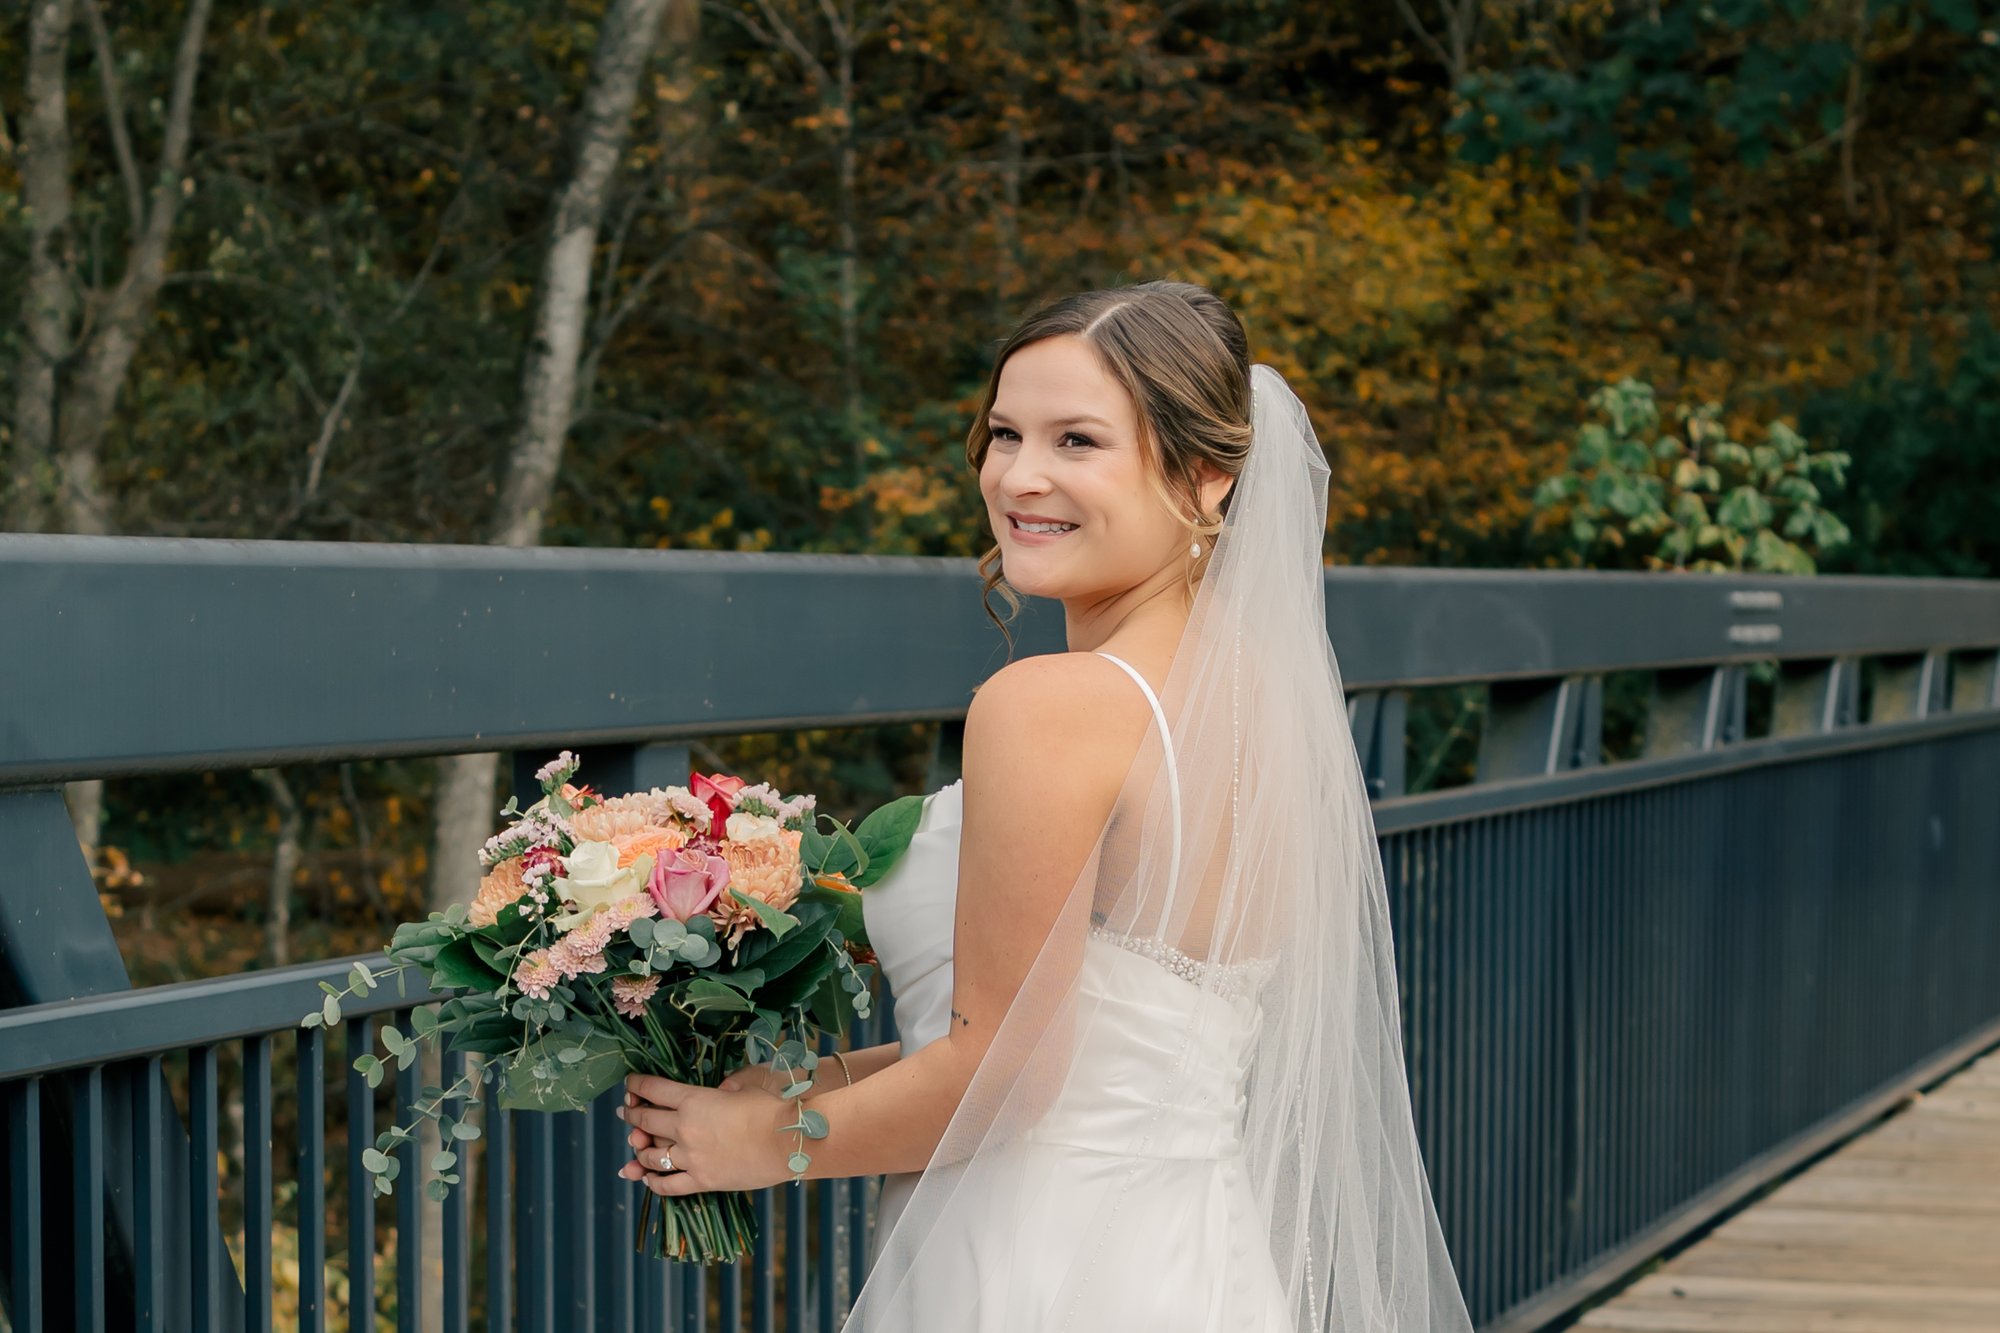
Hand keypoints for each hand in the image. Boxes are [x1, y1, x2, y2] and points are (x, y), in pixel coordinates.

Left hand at [615, 1072, 793, 1196]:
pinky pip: (669, 1186)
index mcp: (693, 1100)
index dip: (637, 1085)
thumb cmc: (771, 1107)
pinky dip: (654, 1182)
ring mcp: (691, 1158)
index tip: (630, 1085)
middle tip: (626, 1112)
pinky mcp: (703, 1181)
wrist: (789, 1140)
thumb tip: (720, 1090)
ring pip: (651, 1156)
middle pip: (645, 1122)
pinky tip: (647, 1177)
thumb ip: (725, 1087)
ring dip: (639, 1150)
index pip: (653, 1090)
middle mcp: (684, 1129)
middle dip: (632, 1115)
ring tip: (636, 1146)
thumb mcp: (745, 1085)